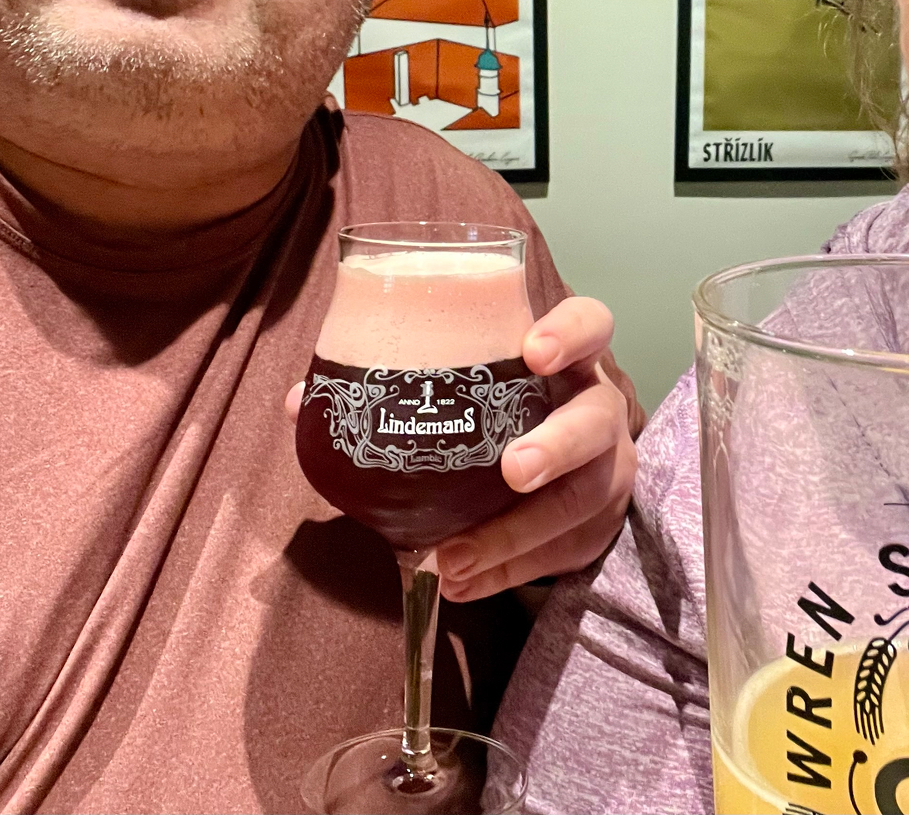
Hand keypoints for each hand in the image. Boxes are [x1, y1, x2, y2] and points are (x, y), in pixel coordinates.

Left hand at [283, 296, 635, 601]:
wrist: (547, 466)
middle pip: (597, 419)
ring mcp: (607, 468)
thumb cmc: (487, 411)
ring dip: (520, 534)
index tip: (532, 351)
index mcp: (564, 357)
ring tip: (457, 558)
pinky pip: (564, 553)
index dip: (570, 333)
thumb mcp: (453, 386)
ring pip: (584, 499)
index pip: (591, 324)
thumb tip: (301, 401)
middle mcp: (596, 407)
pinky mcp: (599, 524)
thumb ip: (384, 385)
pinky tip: (462, 583)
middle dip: (558, 445)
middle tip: (513, 471)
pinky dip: (509, 572)